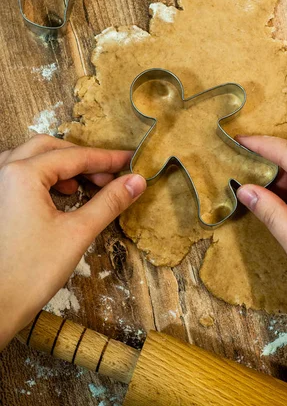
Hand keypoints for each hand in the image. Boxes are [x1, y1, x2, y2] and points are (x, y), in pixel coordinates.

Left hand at [0, 135, 145, 349]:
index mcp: (22, 174)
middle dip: (82, 159)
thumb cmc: (28, 274)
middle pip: (50, 149)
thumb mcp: (77, 233)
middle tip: (109, 176)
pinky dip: (44, 177)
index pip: (74, 157)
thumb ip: (109, 202)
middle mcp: (3, 172)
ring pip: (32, 158)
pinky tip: (60, 196)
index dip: (106, 159)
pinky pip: (19, 174)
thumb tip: (136, 182)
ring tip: (85, 186)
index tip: (130, 161)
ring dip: (62, 166)